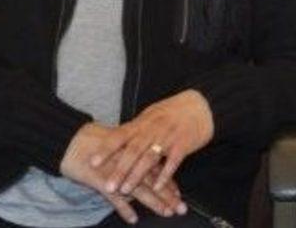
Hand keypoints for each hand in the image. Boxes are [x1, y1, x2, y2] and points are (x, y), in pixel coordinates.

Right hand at [61, 123, 186, 223]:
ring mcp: (117, 173)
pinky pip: (114, 197)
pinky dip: (124, 208)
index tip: (179, 196)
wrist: (71, 141)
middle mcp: (130, 164)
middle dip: (168, 196)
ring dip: (154, 203)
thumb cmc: (95, 143)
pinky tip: (133, 218)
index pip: (157, 171)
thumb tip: (147, 168)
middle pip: (153, 182)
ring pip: (140, 190)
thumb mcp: (119, 148)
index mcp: (135, 155)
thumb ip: (133, 158)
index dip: (169, 184)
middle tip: (180, 208)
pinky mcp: (101, 180)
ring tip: (166, 213)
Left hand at [90, 90, 213, 196]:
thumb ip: (135, 129)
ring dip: (137, 175)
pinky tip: (156, 186)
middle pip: (133, 150)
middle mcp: (154, 129)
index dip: (106, 149)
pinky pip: (173, 161)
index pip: (120, 135)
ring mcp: (169, 136)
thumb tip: (114, 139)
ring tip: (126, 189)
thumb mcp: (151, 115)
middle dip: (120, 169)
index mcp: (143, 122)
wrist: (202, 106)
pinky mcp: (184, 144)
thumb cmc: (173, 112)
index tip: (93, 162)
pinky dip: (165, 174)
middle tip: (108, 186)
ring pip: (150, 157)